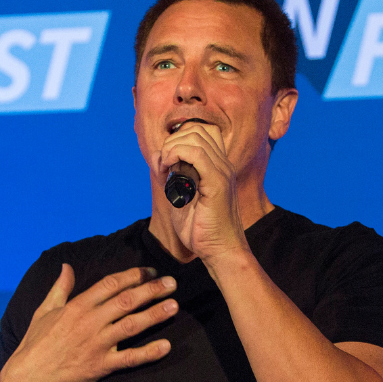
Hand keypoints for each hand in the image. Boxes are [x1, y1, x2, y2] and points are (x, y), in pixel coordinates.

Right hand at [0, 264, 176, 381]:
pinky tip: (166, 345)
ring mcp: (96, 345)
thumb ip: (59, 288)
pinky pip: (129, 358)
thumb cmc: (34, 344)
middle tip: (172, 283)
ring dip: (155, 314)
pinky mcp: (100, 366)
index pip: (110, 285)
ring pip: (131, 325)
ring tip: (174, 305)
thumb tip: (66, 266)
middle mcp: (89, 322)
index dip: (133, 275)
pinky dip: (149, 353)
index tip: (150, 271)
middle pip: (126, 301)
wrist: (27, 379)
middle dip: (151, 290)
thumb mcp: (44, 311)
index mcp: (77, 307)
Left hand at [158, 122, 248, 261]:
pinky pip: (196, 153)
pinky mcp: (218, 183)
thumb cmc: (202, 230)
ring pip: (195, 136)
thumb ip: (172, 176)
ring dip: (171, 147)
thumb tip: (159, 156)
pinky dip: (176, 154)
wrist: (220, 252)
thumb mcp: (182, 198)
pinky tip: (168, 170)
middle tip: (163, 165)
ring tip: (165, 168)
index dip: (179, 138)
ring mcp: (223, 172)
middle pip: (197, 129)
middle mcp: (223, 165)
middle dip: (172, 141)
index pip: (201, 131)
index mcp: (218, 167)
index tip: (166, 162)